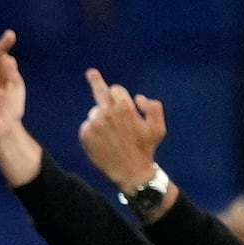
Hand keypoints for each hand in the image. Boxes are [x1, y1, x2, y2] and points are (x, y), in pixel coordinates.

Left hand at [71, 70, 166, 196]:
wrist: (130, 172)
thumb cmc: (145, 149)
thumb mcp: (158, 128)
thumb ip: (154, 107)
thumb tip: (137, 97)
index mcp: (125, 107)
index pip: (116, 89)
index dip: (120, 95)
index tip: (117, 94)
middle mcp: (107, 113)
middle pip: (99, 91)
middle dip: (96, 80)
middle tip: (91, 72)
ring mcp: (94, 123)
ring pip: (95, 112)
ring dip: (102, 118)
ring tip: (112, 135)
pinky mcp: (85, 134)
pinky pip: (88, 126)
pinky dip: (94, 131)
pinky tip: (104, 142)